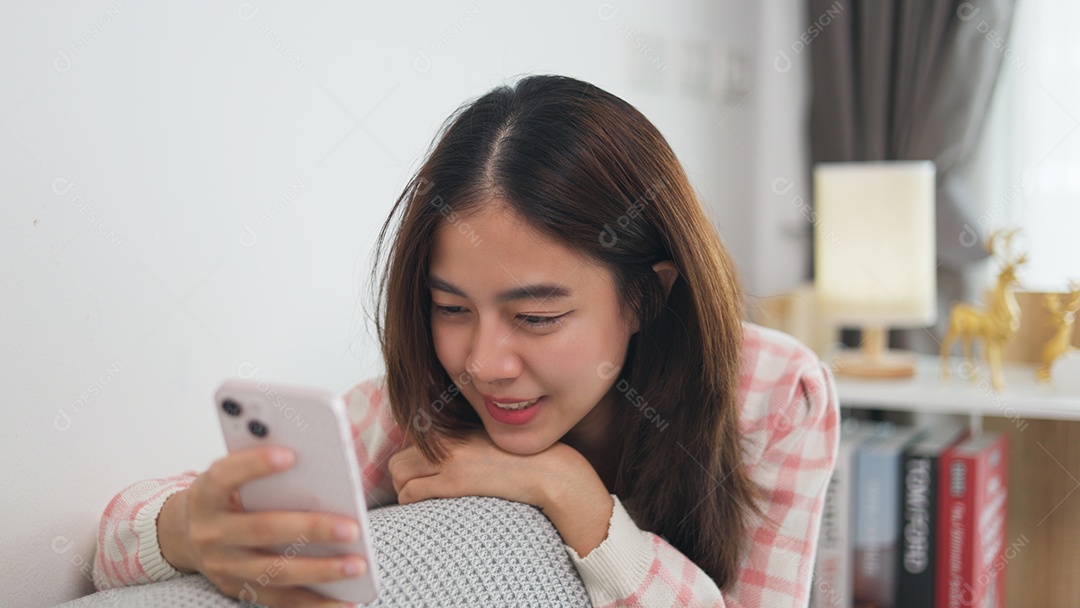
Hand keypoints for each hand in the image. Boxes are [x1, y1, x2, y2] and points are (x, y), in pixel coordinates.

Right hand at [158, 447, 365, 607]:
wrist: (183, 533)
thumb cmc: (226, 493)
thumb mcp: (230, 474)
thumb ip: (259, 465)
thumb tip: (316, 459)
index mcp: (207, 494)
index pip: (226, 476)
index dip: (254, 465)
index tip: (290, 455)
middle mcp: (211, 532)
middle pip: (263, 529)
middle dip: (311, 529)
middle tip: (352, 529)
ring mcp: (224, 566)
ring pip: (276, 571)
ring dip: (320, 571)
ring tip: (357, 565)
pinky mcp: (239, 589)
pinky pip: (281, 601)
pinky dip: (315, 603)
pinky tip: (346, 600)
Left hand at [388, 431, 613, 555]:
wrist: (546, 470)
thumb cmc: (521, 462)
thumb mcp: (488, 442)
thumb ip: (463, 445)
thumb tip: (443, 459)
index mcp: (455, 429)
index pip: (410, 442)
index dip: (411, 463)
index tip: (420, 477)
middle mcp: (447, 440)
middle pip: (397, 461)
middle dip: (402, 480)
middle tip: (418, 493)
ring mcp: (449, 459)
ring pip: (399, 476)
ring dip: (405, 492)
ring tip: (424, 502)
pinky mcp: (454, 481)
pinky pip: (412, 492)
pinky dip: (412, 502)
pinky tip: (429, 508)